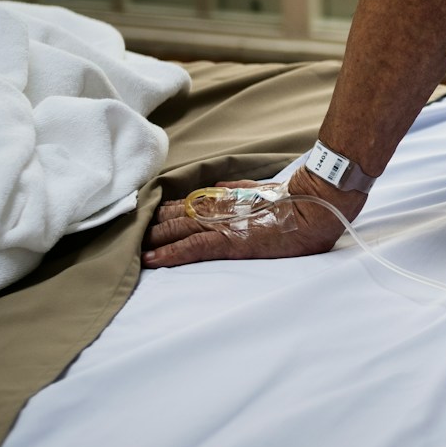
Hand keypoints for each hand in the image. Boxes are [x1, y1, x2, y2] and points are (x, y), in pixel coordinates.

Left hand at [140, 168, 365, 267]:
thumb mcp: (264, 189)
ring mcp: (223, 225)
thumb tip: (218, 186)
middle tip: (130, 235)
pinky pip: (193, 248)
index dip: (165, 212)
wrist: (315, 206)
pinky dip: (170, 254)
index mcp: (228, 199)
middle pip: (176, 217)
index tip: (148, 216)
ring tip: (132, 249)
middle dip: (152, 227)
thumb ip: (239, 189)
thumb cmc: (297, 199)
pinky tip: (153, 260)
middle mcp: (220, 210)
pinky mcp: (230, 242)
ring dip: (154, 240)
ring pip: (178, 231)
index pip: (188, 205)